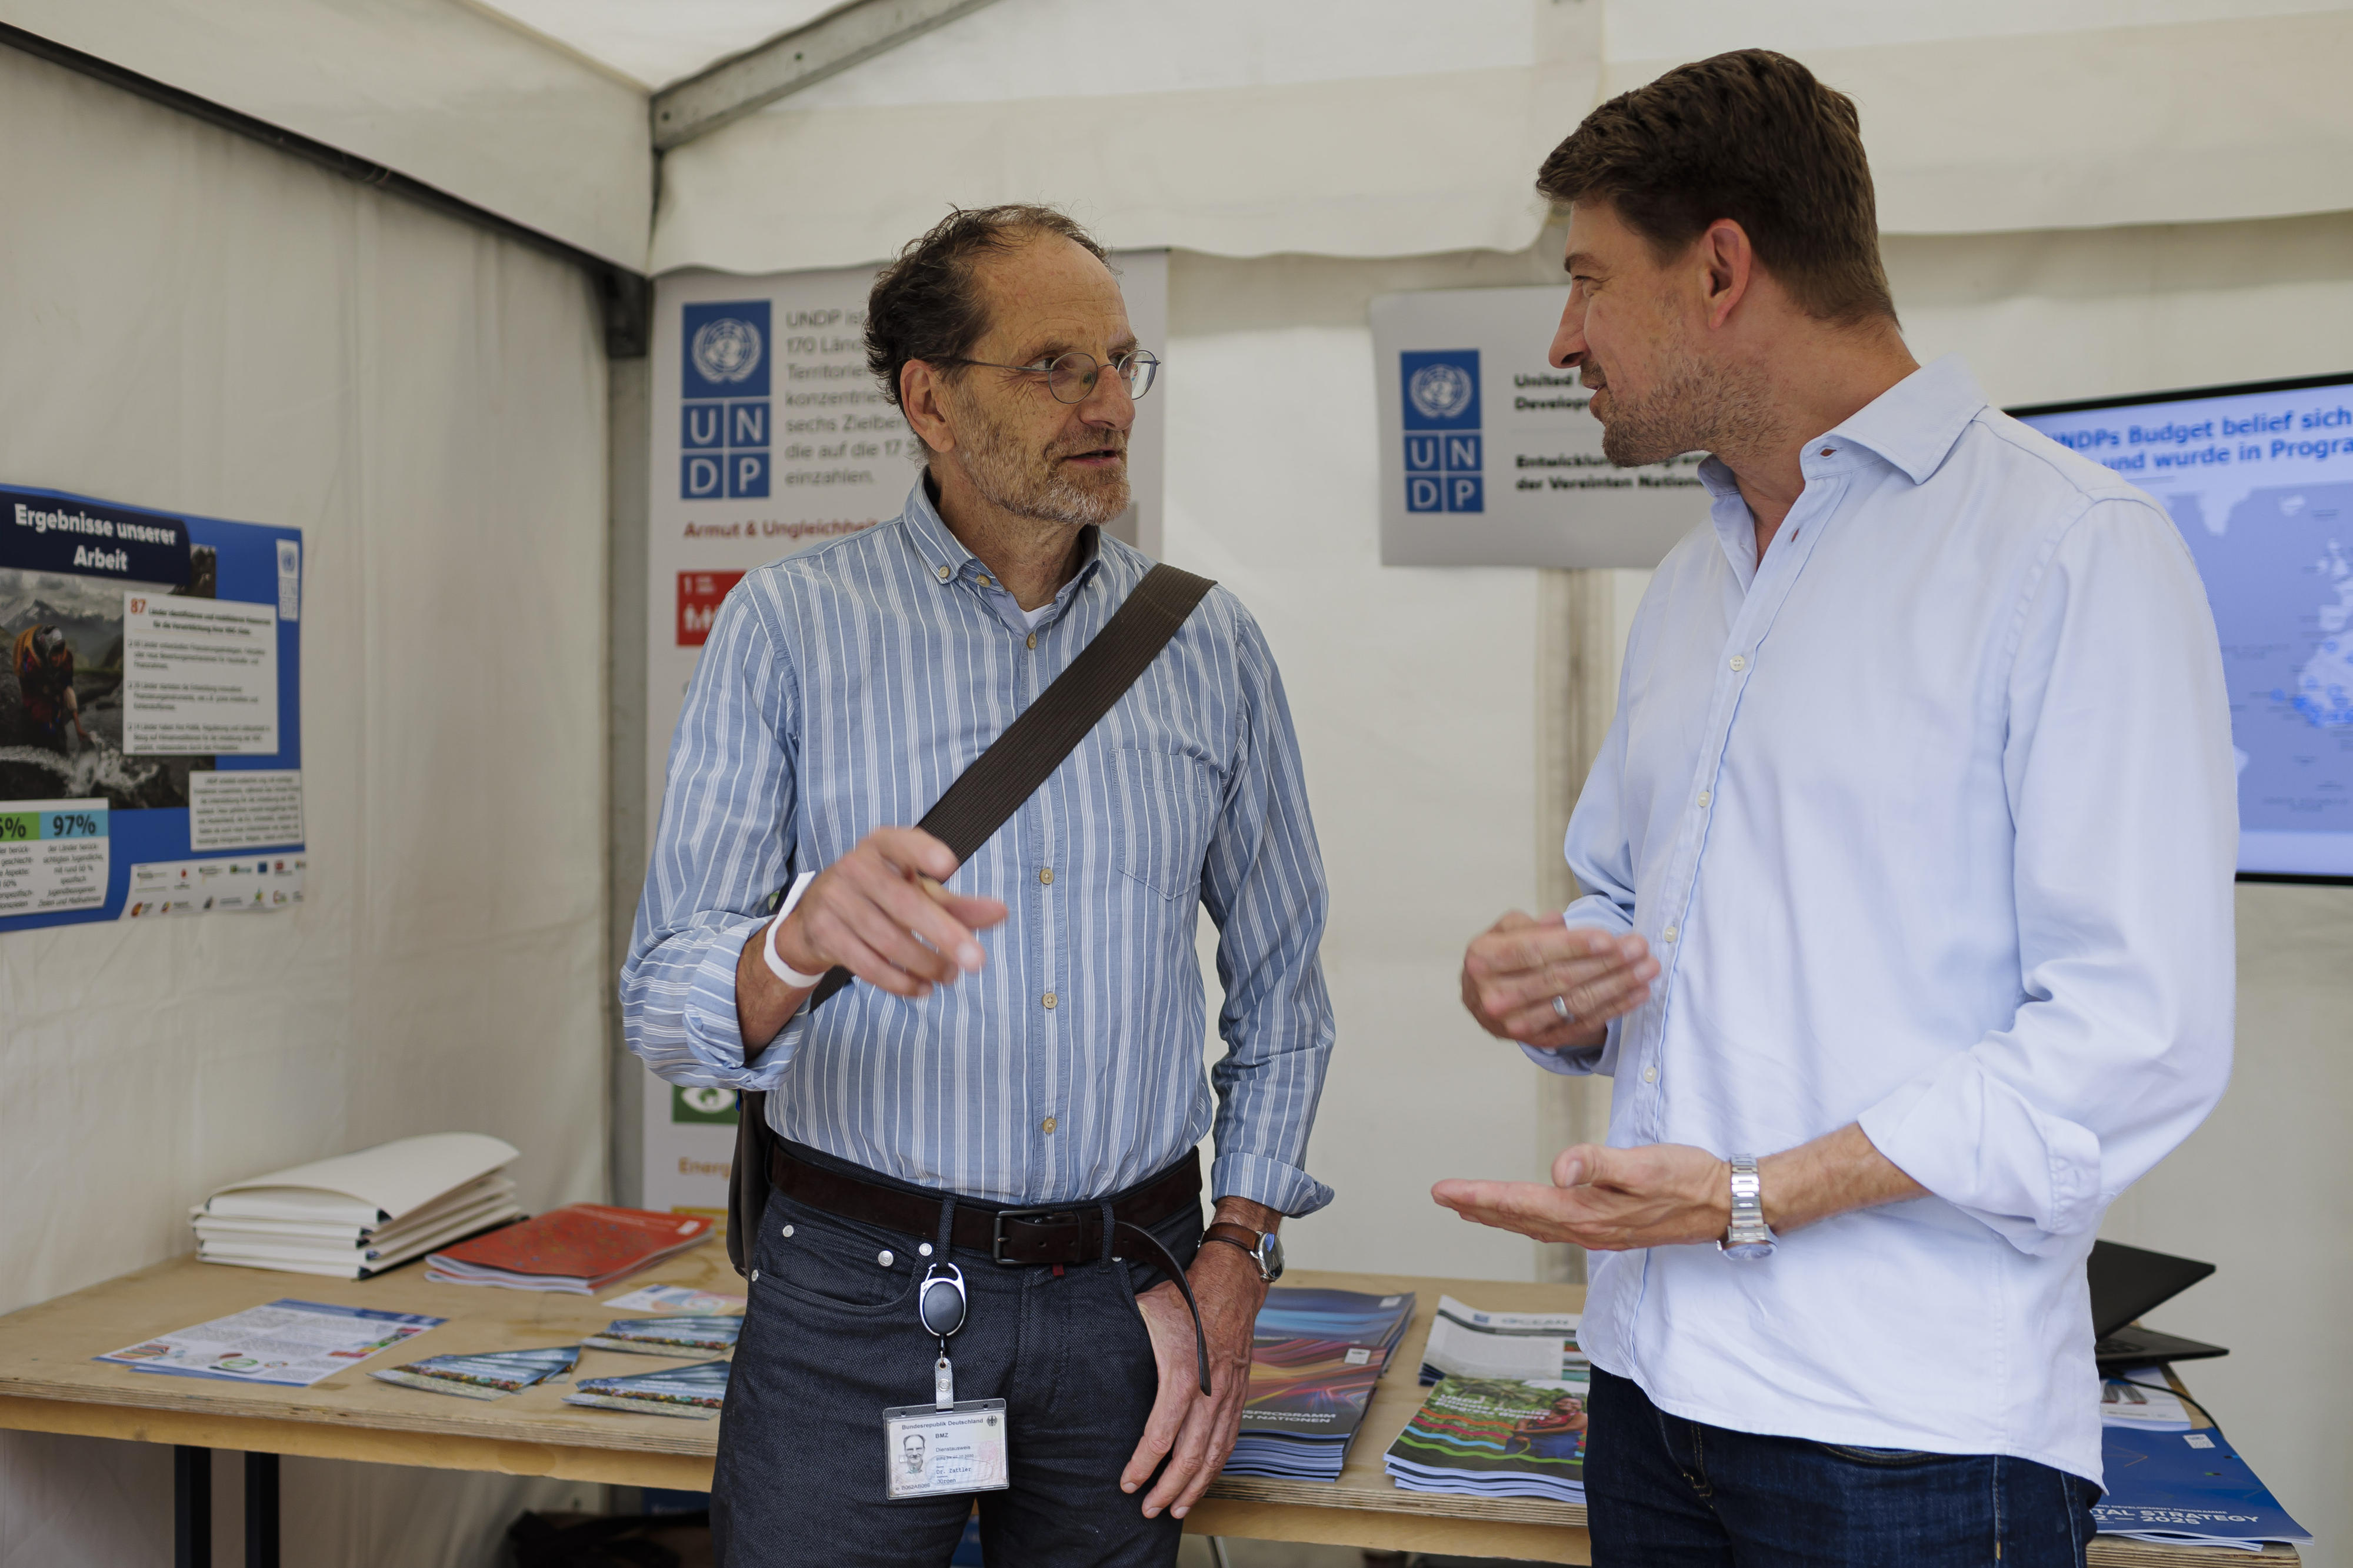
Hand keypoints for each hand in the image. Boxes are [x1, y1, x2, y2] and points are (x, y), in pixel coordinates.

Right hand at [735, 827, 1008, 1048]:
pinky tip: (922, 988)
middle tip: (977, 960)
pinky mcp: (824, 933)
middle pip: (903, 903)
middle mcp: (855, 867)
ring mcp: (835, 900)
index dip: (923, 852)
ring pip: (888, 940)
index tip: (949, 866)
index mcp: (882, 846)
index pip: (902, 843)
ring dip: (926, 964)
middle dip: (943, 934)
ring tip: (950, 975)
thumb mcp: (916, 891)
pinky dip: (899, 982)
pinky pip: (867, 964)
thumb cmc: (880, 896)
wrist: (815, 915)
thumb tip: (1001, 913)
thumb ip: (957, 904)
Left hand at [1121, 1206, 1272, 1518]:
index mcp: (1183, 1375)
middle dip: (1168, 1488)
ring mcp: (1228, 1395)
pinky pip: (1230, 1439)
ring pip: (1214, 1453)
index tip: (1127, 1482)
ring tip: (1177, 1508)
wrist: (1232, 1283)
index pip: (1161, 1434)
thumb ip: (1120, 1337)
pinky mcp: (1239, 1394)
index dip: (1143, 1465)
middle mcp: (1210, 1391)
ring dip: (1195, 1486)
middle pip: (1190, 1455)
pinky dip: (1217, 1465)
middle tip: (1148, 1509)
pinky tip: (1204, 1479)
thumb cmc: (1186, 1296)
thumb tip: (1080, 1343)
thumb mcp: (1144, 1311)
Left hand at [1432, 1126, 1929, 1247]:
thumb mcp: (1644, 1164)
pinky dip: (1530, 1218)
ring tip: (1470, 1207)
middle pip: (1519, 1218)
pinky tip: (1529, 1213)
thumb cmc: (1687, 1179)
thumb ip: (1599, 1164)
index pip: (1519, 1203)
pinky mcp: (1611, 1226)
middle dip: (1478, 1207)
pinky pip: (1556, 1225)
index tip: (1443, 1190)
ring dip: (1500, 1215)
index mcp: (1586, 1212)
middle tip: (1442, 1196)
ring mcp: (1598, 1231)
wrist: (1728, 1203)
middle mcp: (1585, 1228)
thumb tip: (1558, 1166)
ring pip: (1535, 1224)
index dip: (1478, 1196)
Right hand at [1461, 912, 1657, 1050]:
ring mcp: (1517, 1024)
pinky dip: (1614, 1008)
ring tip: (1647, 968)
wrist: (1481, 999)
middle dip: (1605, 963)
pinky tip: (1637, 993)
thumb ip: (1529, 924)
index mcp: (1483, 961)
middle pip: (1560, 979)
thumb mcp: (1503, 931)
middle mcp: (1496, 997)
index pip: (1533, 952)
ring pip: (1575, 1003)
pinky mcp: (1540, 1041)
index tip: (1608, 938)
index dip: (1573, 946)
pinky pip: (1583, 1024)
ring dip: (1617, 985)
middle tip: (1639, 948)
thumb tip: (1560, 923)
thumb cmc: (1498, 958)